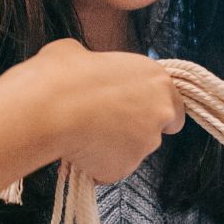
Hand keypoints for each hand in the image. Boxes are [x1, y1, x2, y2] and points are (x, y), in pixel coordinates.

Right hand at [18, 38, 186, 182]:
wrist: (50, 107)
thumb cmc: (65, 75)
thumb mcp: (83, 54)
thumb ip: (99, 68)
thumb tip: (84, 69)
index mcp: (156, 79)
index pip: (173, 105)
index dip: (151, 110)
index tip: (134, 112)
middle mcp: (159, 112)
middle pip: (154, 130)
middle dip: (131, 131)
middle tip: (102, 123)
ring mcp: (145, 144)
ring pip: (131, 152)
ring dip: (112, 147)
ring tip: (81, 134)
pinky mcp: (125, 168)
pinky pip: (109, 169)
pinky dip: (95, 164)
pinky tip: (76, 149)